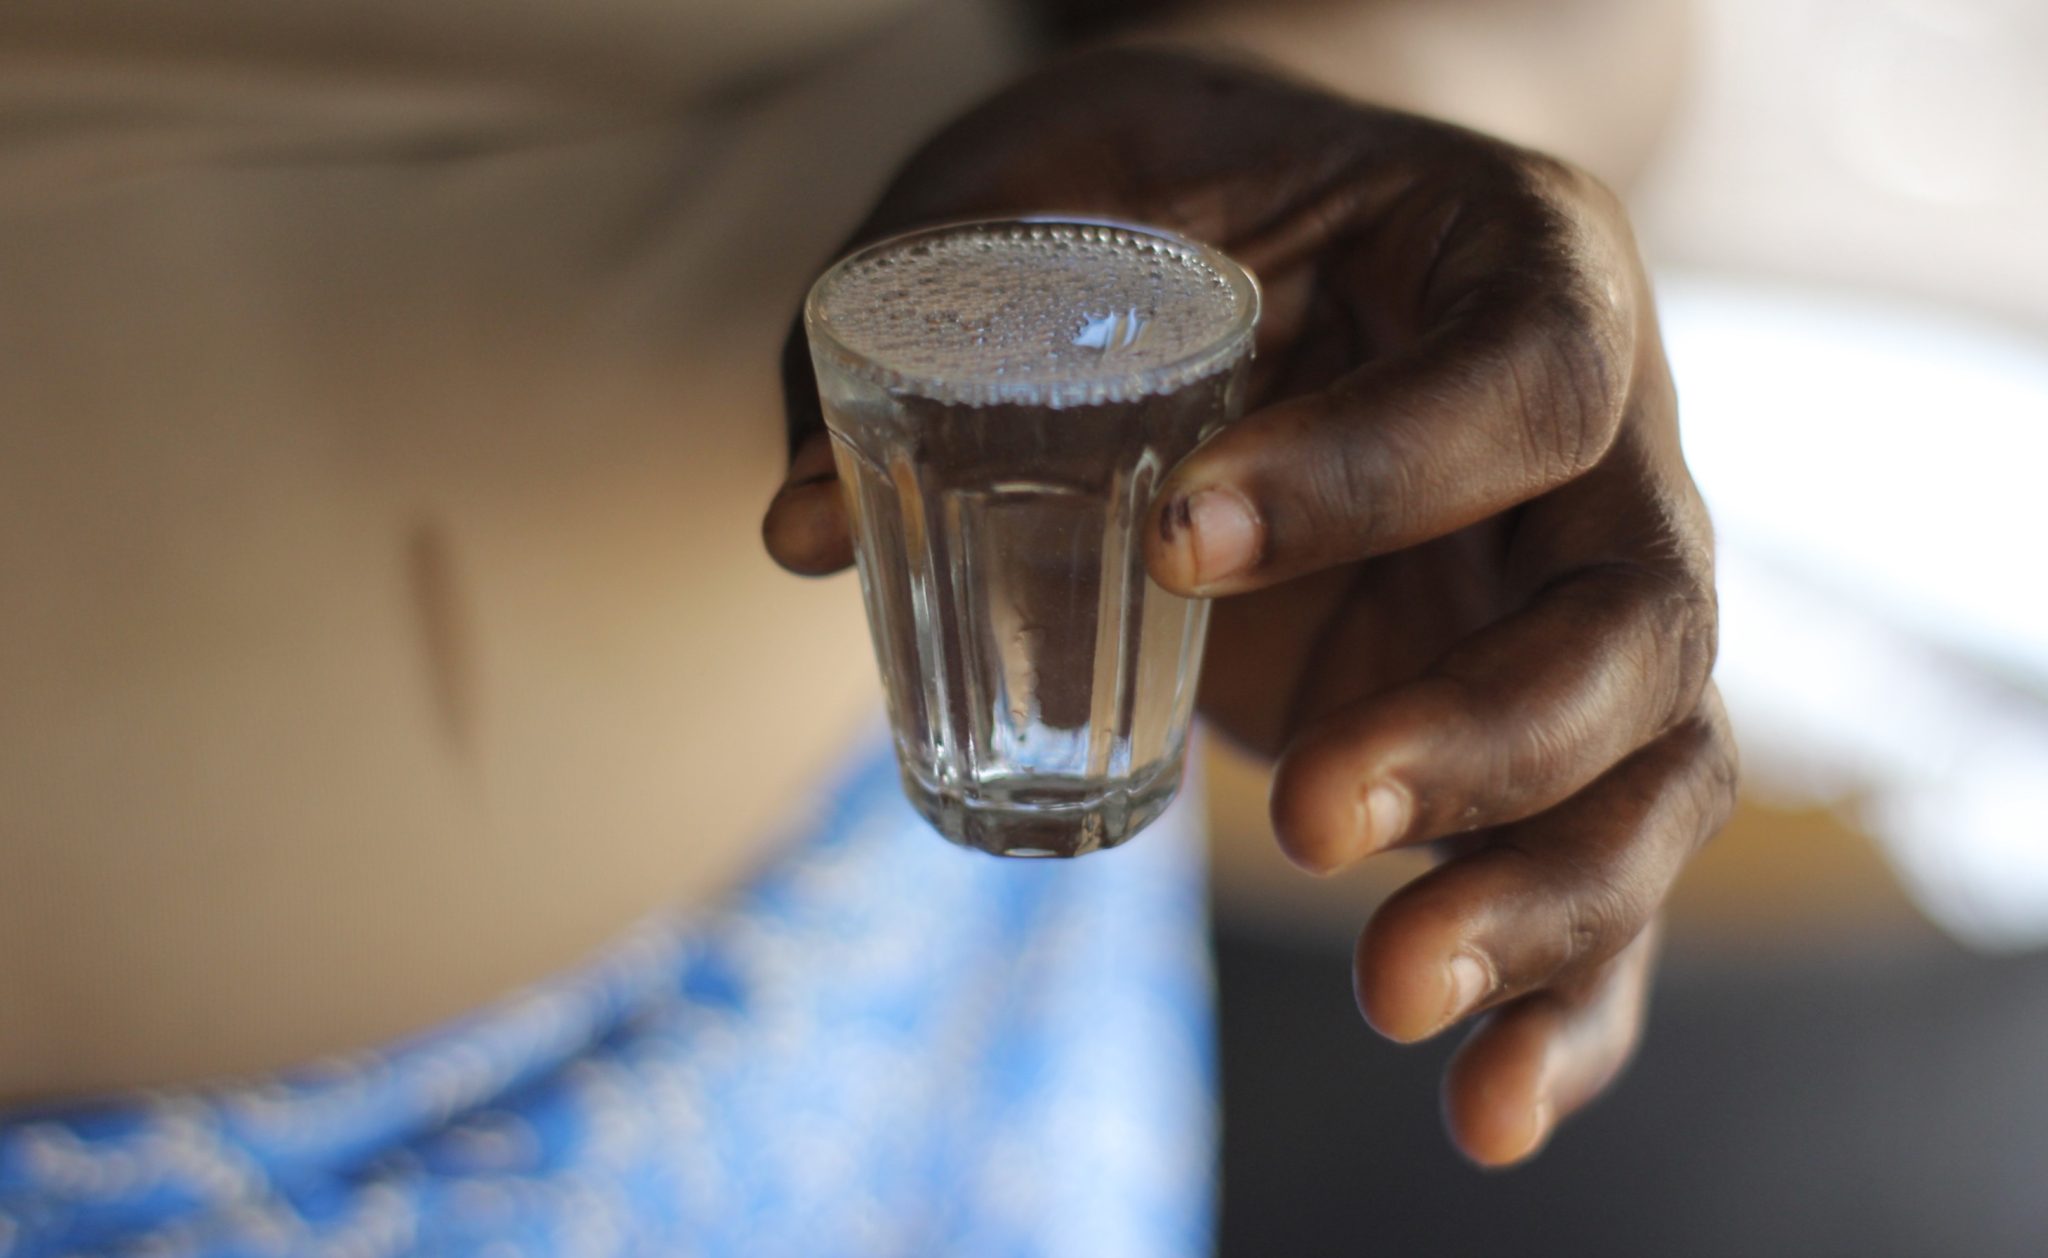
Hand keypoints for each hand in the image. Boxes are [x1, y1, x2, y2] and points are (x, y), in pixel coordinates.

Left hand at [763, 48, 1734, 1167]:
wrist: (1292, 228)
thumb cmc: (1185, 186)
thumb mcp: (1063, 176)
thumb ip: (944, 303)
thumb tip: (800, 526)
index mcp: (1520, 268)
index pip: (1526, 376)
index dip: (1383, 470)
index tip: (1180, 539)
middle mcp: (1603, 449)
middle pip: (1643, 611)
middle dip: (1489, 731)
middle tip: (1307, 813)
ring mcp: (1588, 601)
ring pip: (1654, 764)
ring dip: (1544, 897)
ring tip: (1389, 993)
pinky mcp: (1544, 732)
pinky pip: (1606, 872)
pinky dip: (1568, 1002)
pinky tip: (1485, 1113)